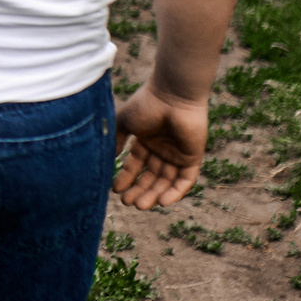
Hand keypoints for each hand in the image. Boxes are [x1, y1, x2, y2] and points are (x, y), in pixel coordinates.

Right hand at [113, 79, 207, 209]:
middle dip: (139, 190)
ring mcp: (178, 154)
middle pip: (151, 176)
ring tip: (140, 206)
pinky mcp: (192, 157)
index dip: (126, 178)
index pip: (136, 165)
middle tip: (127, 202)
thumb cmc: (147, 104)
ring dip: (154, 195)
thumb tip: (107, 160)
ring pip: (166, 181)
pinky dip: (176, 192)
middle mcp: (163, 149)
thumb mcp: (125, 123)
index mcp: (147, 140)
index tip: (115, 190)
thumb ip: (116, 141)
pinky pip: (185, 180)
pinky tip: (162, 202)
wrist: (173, 95)